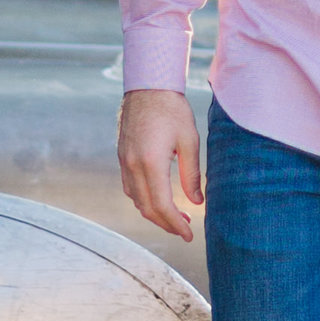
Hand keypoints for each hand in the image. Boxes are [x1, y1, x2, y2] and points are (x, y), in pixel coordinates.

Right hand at [119, 88, 204, 241]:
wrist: (148, 85)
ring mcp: (124, 161)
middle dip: (166, 223)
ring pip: (136, 200)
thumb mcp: (189, 141)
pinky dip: (143, 199)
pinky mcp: (122, 156)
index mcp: (151, 163)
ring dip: (154, 213)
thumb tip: (197, 202)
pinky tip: (158, 198)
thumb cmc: (172, 109)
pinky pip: (130, 187)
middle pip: (146, 208)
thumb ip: (192, 174)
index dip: (175, 224)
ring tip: (175, 216)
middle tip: (185, 229)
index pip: (161, 205)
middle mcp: (133, 165)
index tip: (189, 234)